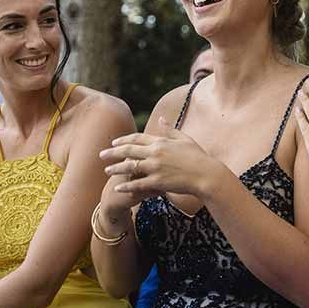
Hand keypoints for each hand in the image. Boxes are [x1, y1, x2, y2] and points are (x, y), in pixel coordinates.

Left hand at [101, 116, 222, 200]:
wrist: (206, 174)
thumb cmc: (198, 157)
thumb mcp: (184, 139)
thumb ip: (170, 130)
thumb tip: (161, 120)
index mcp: (161, 141)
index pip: (137, 138)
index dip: (124, 140)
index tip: (114, 143)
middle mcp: (155, 152)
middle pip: (129, 151)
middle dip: (113, 153)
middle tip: (102, 155)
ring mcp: (156, 167)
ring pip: (130, 167)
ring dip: (116, 168)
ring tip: (107, 170)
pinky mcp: (158, 181)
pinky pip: (138, 184)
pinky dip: (127, 186)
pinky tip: (118, 188)